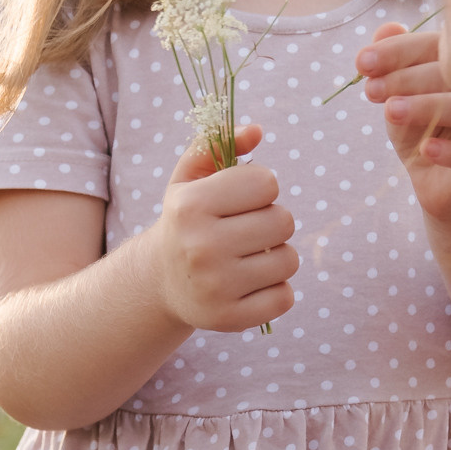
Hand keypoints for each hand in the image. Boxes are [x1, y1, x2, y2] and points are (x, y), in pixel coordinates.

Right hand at [148, 126, 297, 330]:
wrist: (160, 281)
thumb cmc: (185, 220)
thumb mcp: (190, 178)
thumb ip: (218, 144)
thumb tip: (256, 130)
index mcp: (189, 206)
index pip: (267, 183)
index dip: (260, 189)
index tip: (240, 201)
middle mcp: (200, 247)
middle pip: (284, 221)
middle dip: (272, 222)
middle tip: (247, 231)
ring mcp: (216, 287)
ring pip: (289, 259)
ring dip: (276, 256)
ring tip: (249, 257)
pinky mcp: (230, 319)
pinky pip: (286, 297)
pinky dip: (276, 290)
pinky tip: (250, 284)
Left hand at [355, 24, 450, 233]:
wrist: (441, 189)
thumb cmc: (426, 135)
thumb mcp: (400, 102)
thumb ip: (392, 68)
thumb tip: (386, 27)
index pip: (438, 46)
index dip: (399, 50)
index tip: (362, 62)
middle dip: (409, 78)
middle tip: (372, 90)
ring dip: (427, 107)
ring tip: (391, 112)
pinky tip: (428, 149)